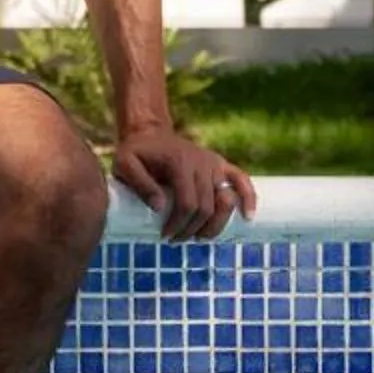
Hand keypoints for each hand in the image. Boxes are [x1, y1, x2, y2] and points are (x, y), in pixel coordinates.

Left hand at [110, 124, 254, 241]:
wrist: (149, 133)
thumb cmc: (135, 152)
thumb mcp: (124, 164)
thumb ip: (139, 183)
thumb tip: (160, 207)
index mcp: (180, 162)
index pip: (188, 203)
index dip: (179, 224)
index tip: (165, 236)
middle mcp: (202, 162)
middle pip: (207, 206)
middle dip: (192, 229)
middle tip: (176, 239)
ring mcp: (215, 163)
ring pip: (225, 201)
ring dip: (215, 224)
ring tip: (199, 237)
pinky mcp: (222, 165)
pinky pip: (242, 180)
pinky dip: (249, 198)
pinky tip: (248, 217)